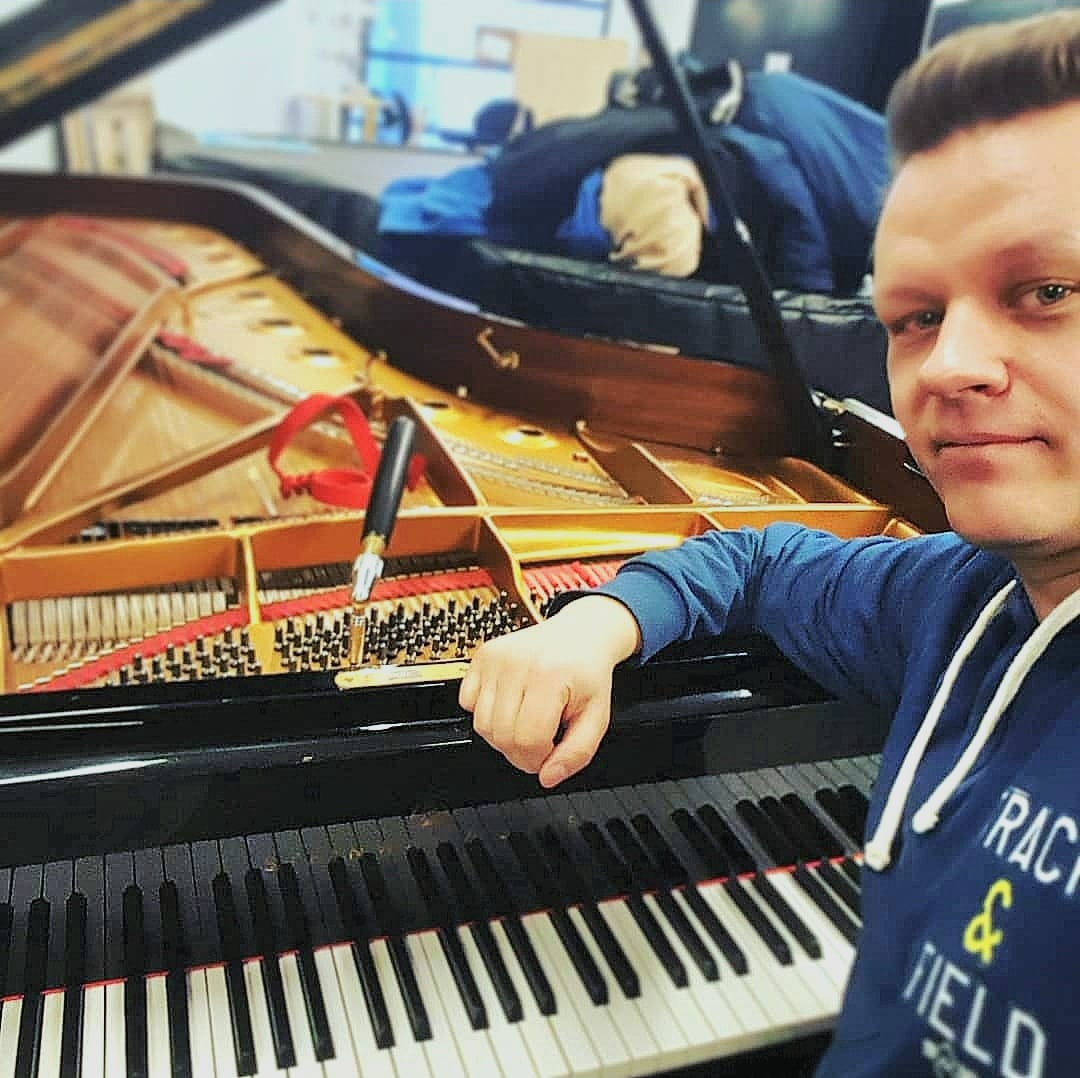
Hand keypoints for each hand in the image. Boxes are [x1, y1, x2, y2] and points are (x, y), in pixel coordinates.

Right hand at [459, 595, 640, 787]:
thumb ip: (577, 753)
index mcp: (550, 676)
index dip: (539, 759)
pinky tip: (509, 705)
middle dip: (521, 752)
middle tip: (541, 741)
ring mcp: (496, 657)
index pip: (528, 741)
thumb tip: (547, 777)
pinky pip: (467, 703)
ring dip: (502, 736)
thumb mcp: (597, 717)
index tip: (551, 753)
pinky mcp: (482, 655)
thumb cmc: (587, 675)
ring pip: (481, 725)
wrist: (579, 636)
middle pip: (501, 737)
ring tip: (526, 723)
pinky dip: (485, 713)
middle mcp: (518, 663)